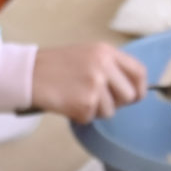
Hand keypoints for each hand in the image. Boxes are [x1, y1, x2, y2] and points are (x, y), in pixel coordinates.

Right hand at [30, 42, 147, 121]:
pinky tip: (68, 102)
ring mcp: (95, 85)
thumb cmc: (56, 66)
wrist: (30, 74)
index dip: (140, 88)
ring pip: (111, 111)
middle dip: (117, 103)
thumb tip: (130, 89)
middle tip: (98, 100)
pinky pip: (92, 118)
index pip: (138, 72)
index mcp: (106, 52)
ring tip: (76, 97)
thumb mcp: (87, 54)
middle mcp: (104, 66)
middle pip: (129, 96)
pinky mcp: (85, 103)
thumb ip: (110, 67)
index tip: (135, 96)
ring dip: (95, 110)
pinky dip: (80, 115)